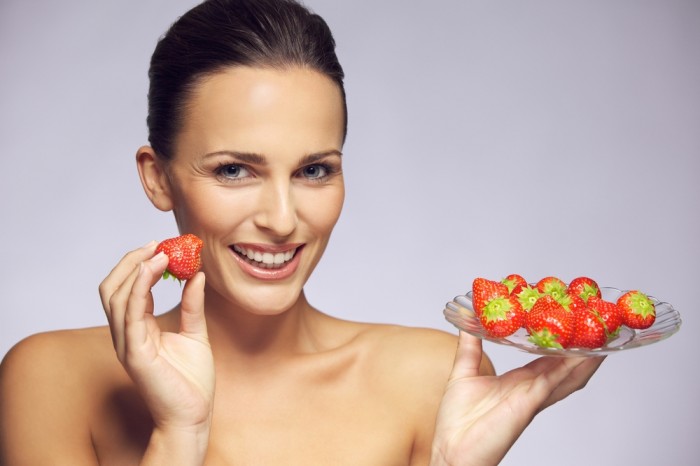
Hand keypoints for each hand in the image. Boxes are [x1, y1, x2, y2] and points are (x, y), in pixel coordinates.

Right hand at [99, 242, 214, 435]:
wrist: (193, 415)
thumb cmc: (192, 381)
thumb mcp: (195, 332)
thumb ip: (192, 304)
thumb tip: (197, 274)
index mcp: (138, 329)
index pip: (127, 289)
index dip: (139, 264)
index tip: (161, 245)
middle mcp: (126, 334)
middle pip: (112, 288)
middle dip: (130, 261)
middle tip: (156, 244)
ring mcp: (127, 343)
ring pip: (116, 296)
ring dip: (135, 268)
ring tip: (160, 252)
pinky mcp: (135, 353)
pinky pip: (130, 313)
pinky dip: (139, 287)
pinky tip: (156, 269)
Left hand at [431, 331, 603, 465]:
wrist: (452, 451)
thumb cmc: (458, 421)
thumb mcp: (463, 373)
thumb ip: (469, 346)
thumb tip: (466, 320)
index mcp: (518, 381)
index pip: (545, 358)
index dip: (559, 342)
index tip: (568, 321)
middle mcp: (531, 389)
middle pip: (565, 366)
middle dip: (582, 348)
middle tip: (597, 325)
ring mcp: (533, 396)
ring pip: (568, 374)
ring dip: (586, 357)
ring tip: (602, 337)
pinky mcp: (528, 403)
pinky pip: (554, 381)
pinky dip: (570, 368)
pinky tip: (583, 355)